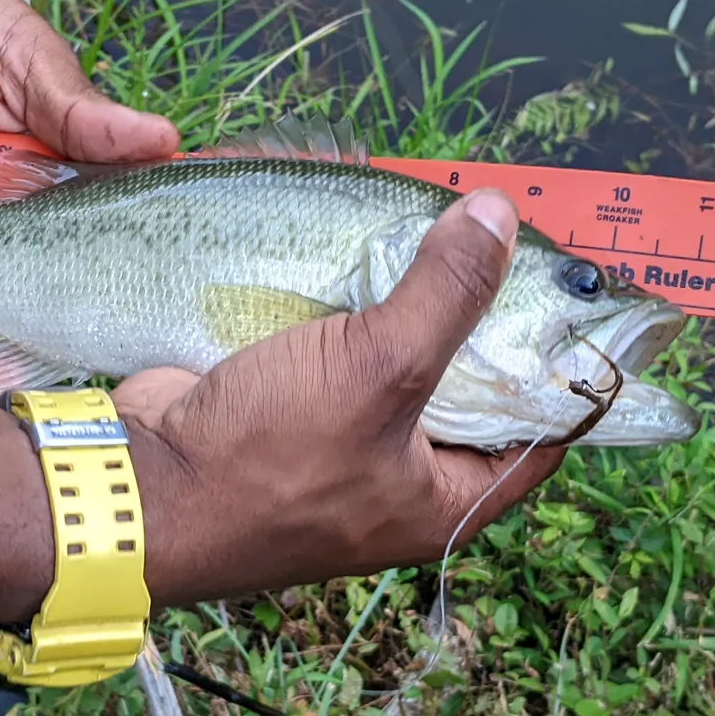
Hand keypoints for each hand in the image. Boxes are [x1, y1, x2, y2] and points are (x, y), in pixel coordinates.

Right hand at [118, 188, 564, 606]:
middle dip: (479, 315)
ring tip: (433, 227)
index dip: (567, 367)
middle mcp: (406, 479)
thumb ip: (447, 292)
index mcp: (448, 500)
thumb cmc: (272, 457)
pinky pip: (343, 351)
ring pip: (403, 360)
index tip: (575, 295)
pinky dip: (352, 305)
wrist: (139, 486)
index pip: (543, 434)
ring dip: (411, 301)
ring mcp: (347, 445)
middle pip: (472, 386)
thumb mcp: (380, 369)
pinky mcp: (296, 410)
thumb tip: (500, 215)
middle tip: (497, 238)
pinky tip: (360, 248)